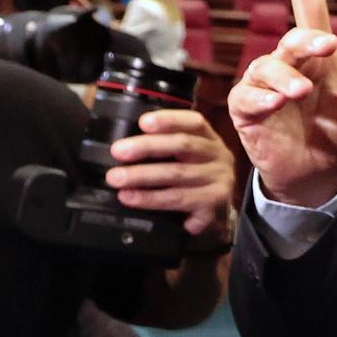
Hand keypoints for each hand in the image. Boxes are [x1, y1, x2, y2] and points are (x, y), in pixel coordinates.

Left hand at [106, 109, 236, 236]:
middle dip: (147, 146)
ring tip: (116, 178)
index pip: (194, 122)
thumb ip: (166, 148)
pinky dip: (150, 199)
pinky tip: (131, 199)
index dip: (169, 120)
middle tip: (118, 151)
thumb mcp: (189, 160)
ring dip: (142, 175)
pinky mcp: (214, 205)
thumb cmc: (194, 182)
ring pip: (177, 174)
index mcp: (210, 140)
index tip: (143, 122)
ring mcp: (220, 181)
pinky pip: (178, 200)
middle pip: (183, 145)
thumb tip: (123, 145)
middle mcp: (219, 157)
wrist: (217, 217)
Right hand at [227, 0, 336, 206]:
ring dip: (284, 77)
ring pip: (267, 66)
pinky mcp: (247, 109)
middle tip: (326, 49)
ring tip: (299, 94)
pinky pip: (247, 95)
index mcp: (319, 57)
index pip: (308, 2)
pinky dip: (260, 98)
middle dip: (305, 41)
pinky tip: (276, 105)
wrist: (319, 174)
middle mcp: (290, 63)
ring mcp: (265, 85)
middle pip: (292, 38)